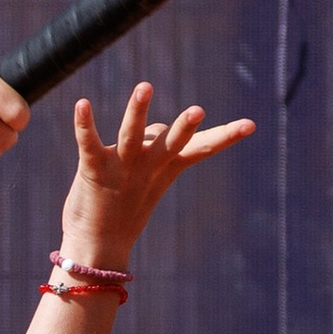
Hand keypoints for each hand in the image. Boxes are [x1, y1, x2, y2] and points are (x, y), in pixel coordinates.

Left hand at [58, 81, 252, 263]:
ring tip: (145, 87)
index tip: (250, 125)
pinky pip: (89, 144)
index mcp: (165, 168)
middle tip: (198, 111)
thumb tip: (159, 125)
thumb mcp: (147, 174)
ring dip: (137, 111)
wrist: (97, 247)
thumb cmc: (123, 207)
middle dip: (184, 128)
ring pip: (131, 135)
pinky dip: (84, 124)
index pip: (201, 148)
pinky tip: (82, 104)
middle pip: (170, 143)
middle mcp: (147, 167)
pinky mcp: (93, 171)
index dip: (225, 136)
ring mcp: (121, 169)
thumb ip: (155, 146)